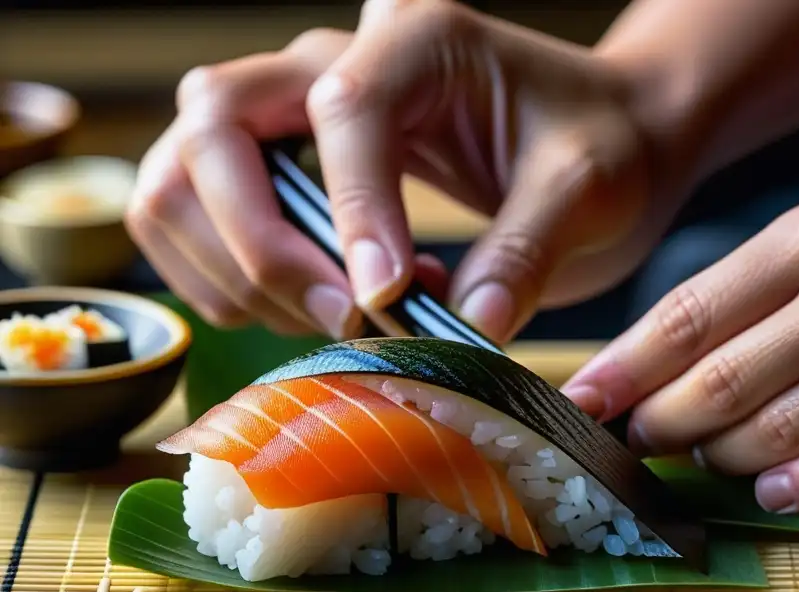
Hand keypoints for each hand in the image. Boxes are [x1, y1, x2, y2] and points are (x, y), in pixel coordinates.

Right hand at [127, 0, 683, 343]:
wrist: (596, 144)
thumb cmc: (599, 146)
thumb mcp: (590, 187)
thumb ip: (527, 250)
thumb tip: (467, 328)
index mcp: (416, 39)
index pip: (342, 112)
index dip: (350, 213)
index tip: (383, 300)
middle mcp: (333, 60)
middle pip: (215, 127)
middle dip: (258, 244)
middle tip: (339, 317)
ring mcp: (294, 115)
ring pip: (182, 175)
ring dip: (231, 270)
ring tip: (333, 317)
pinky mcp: (284, 169)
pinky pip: (197, 219)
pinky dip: (229, 282)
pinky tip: (320, 306)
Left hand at [562, 169, 798, 512]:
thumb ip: (755, 294)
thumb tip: (659, 363)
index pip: (689, 314)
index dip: (623, 369)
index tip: (578, 404)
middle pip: (722, 381)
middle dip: (664, 425)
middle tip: (638, 445)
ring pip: (781, 430)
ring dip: (725, 461)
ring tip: (705, 465)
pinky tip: (772, 493)